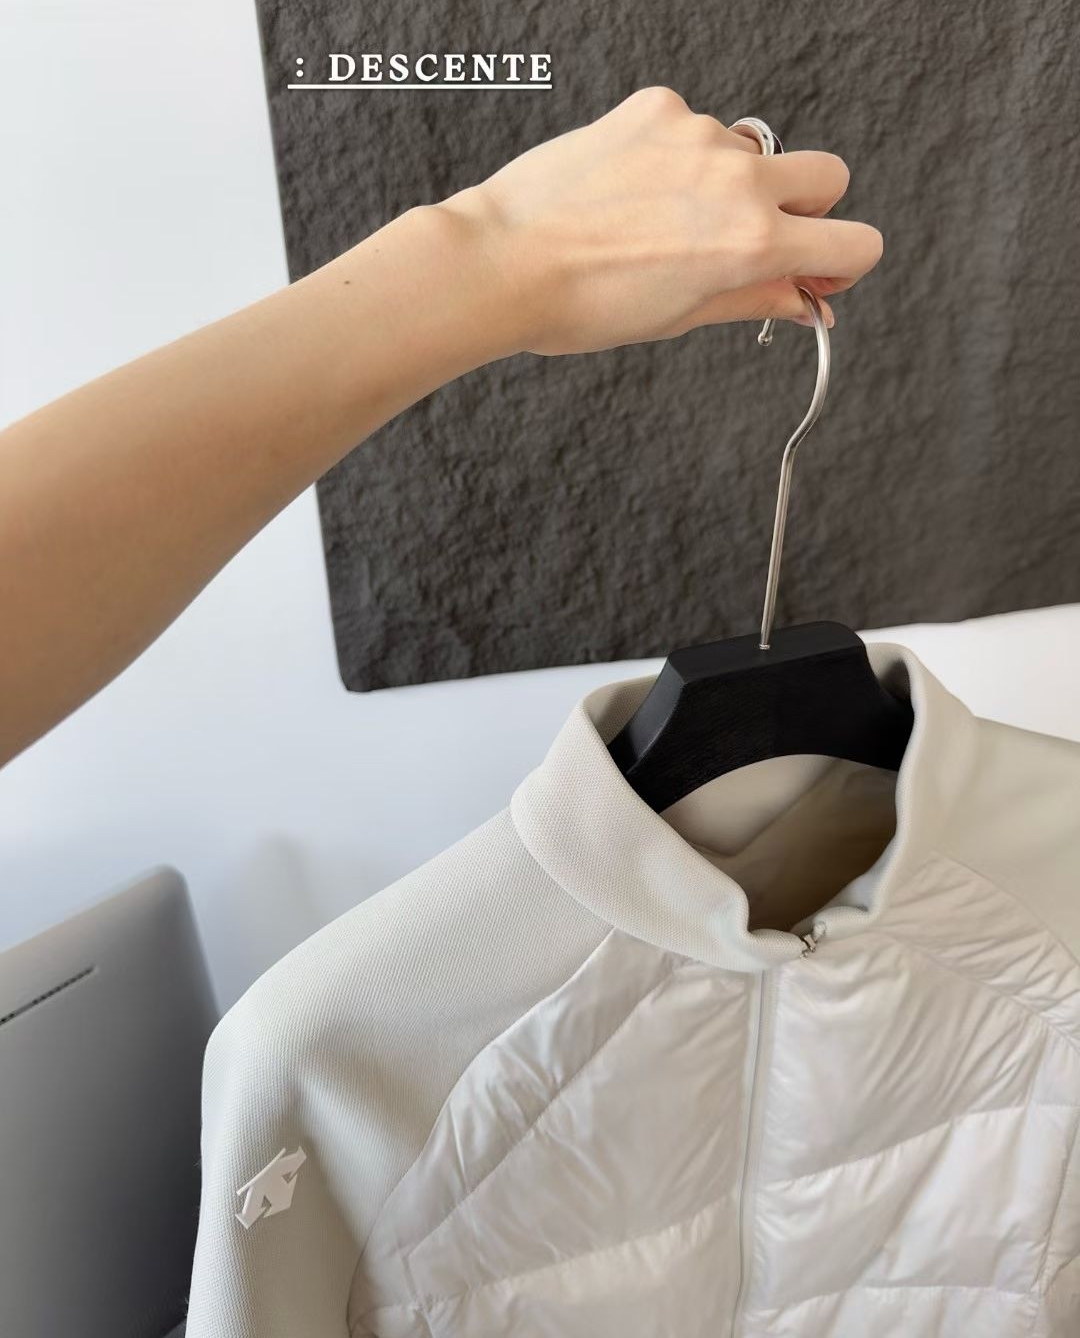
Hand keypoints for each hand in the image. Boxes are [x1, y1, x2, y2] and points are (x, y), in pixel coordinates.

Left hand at [440, 86, 882, 355]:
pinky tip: (632, 189)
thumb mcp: (680, 317)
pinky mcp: (657, 108)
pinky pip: (694, 128)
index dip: (842, 266)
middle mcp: (739, 180)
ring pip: (750, 153)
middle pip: (827, 176)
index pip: (855, 242)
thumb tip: (802, 302)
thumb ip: (753, 299)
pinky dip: (678, 157)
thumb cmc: (583, 304)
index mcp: (753, 243)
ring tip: (662, 221)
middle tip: (753, 241)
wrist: (506, 261)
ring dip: (729, 184)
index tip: (815, 275)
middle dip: (807, 209)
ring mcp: (698, 135)